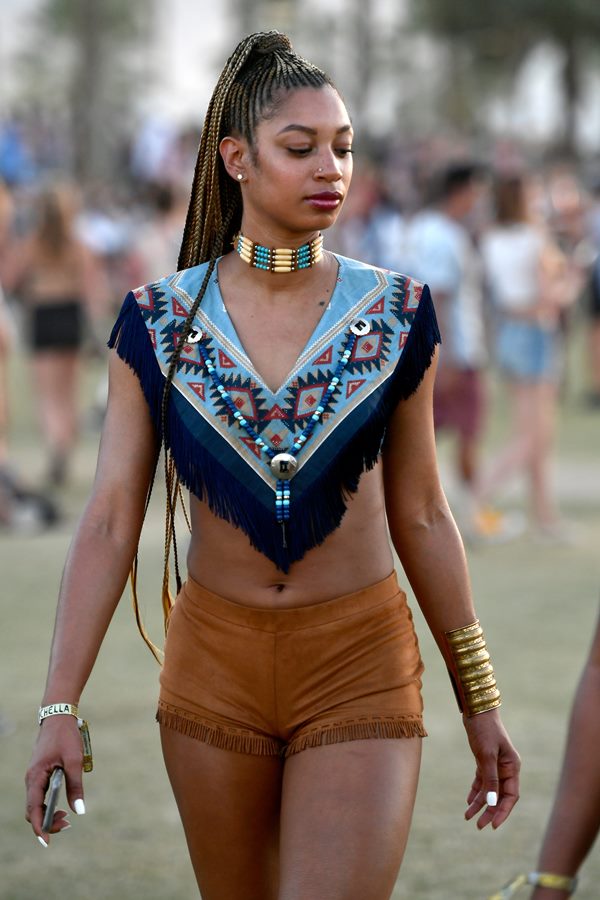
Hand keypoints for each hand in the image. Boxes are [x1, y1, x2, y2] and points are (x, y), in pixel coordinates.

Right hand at [25, 716, 85, 845]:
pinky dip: (49, 804)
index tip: (47, 840)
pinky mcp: (40, 773)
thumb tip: (79, 810)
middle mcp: (31, 779)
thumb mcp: (74, 761)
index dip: (39, 827)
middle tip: (67, 824)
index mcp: (36, 777)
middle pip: (33, 810)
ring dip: (49, 814)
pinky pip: (40, 795)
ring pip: (36, 803)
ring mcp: (35, 776)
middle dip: (47, 822)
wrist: (58, 716)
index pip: (33, 809)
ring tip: (67, 817)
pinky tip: (62, 805)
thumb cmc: (66, 736)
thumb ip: (75, 786)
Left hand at [463, 708, 519, 828]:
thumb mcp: (486, 755)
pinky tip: (468, 801)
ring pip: (489, 789)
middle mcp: (506, 768)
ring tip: (468, 816)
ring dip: (480, 803)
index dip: (502, 812)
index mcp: (512, 767)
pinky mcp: (484, 760)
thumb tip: (492, 801)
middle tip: (478, 826)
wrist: (476, 708)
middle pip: (499, 796)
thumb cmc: (484, 729)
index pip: (510, 796)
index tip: (492, 825)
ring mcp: (496, 764)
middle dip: (489, 811)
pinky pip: (482, 780)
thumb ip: (490, 779)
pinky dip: (476, 791)